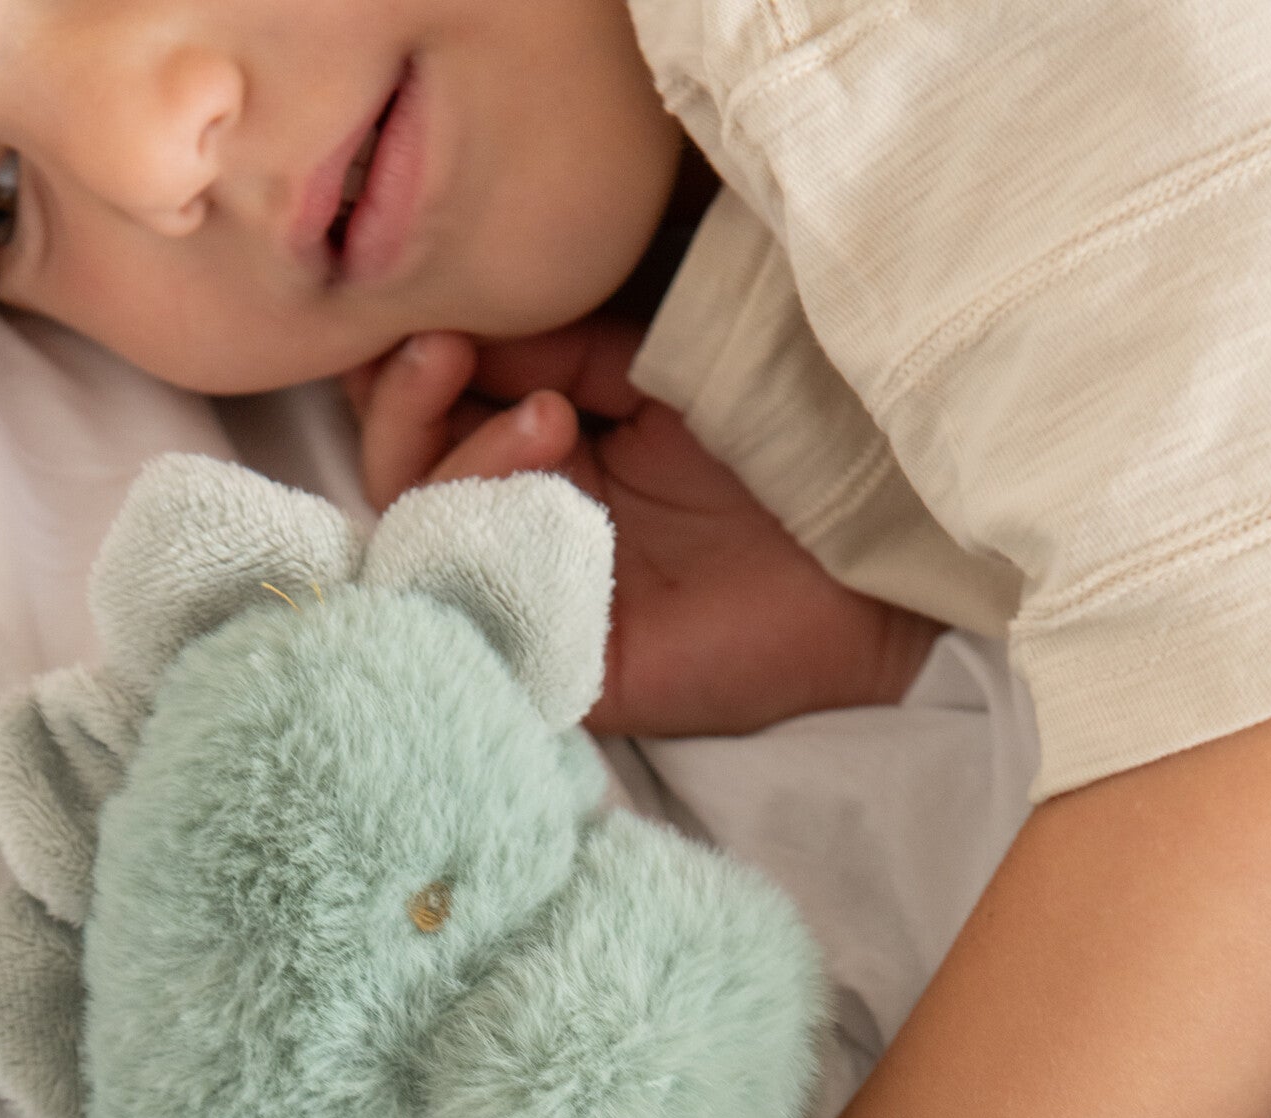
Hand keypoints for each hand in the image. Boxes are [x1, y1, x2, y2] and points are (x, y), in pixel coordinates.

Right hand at [348, 321, 935, 737]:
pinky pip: (477, 613)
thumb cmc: (779, 445)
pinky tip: (540, 471)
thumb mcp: (647, 367)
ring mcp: (534, 603)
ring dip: (453, 458)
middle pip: (398, 478)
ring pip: (419, 541)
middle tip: (446, 348)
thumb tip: (450, 315)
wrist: (873, 533)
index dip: (398, 363)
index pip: (424, 415)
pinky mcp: (565, 667)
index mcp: (536, 461)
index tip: (420, 297)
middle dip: (402, 405)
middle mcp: (519, 534)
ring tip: (545, 414)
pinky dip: (483, 535)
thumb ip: (554, 346)